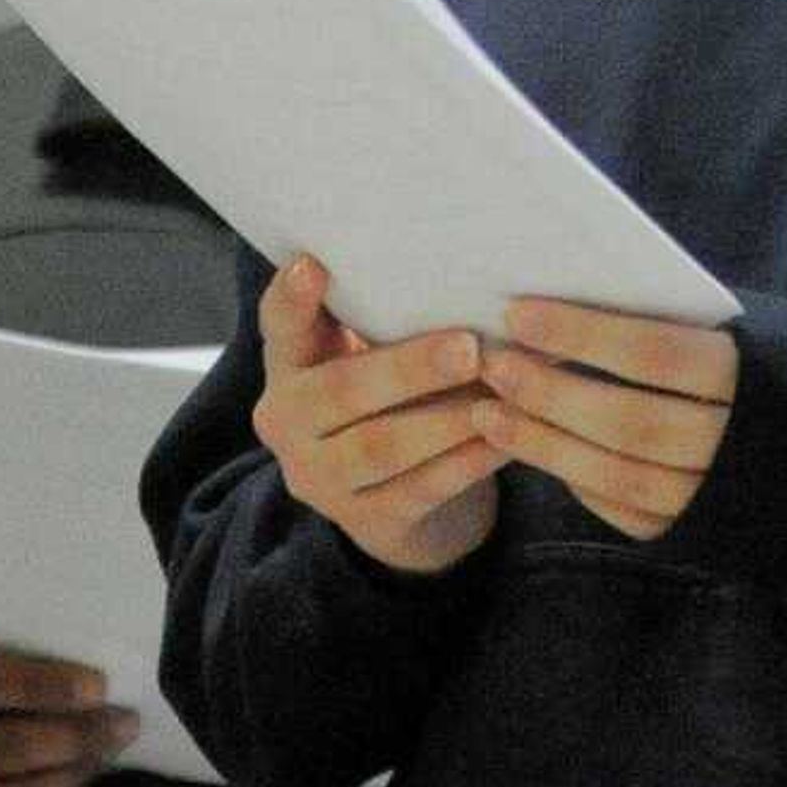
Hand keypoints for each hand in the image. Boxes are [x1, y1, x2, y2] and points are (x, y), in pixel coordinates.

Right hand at [250, 253, 505, 573]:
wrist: (397, 504)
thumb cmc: (393, 398)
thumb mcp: (373, 354)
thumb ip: (388, 317)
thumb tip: (463, 266)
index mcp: (288, 366)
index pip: (280, 326)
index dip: (292, 299)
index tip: (313, 265)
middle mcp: (287, 424)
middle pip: (342, 392)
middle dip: (409, 368)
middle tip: (468, 347)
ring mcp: (320, 478)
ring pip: (381, 447)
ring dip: (445, 420)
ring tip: (499, 393)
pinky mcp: (366, 521)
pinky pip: (420, 489)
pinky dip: (466, 463)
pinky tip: (506, 440)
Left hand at [473, 297, 737, 540]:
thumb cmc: (758, 356)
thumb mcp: (731, 325)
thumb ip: (665, 315)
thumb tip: (566, 291)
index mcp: (755, 375)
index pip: (656, 352)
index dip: (584, 335)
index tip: (519, 314)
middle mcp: (739, 445)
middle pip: (630, 421)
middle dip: (551, 393)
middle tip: (494, 365)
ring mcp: (716, 495)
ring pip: (619, 474)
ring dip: (544, 444)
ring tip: (490, 412)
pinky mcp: (696, 531)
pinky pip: (625, 509)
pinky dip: (577, 480)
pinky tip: (536, 450)